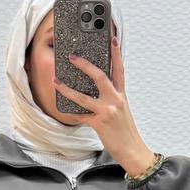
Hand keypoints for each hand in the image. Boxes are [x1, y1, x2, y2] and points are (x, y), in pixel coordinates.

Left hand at [53, 38, 153, 173]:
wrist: (132, 150)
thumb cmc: (125, 130)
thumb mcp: (121, 110)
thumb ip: (111, 98)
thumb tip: (95, 90)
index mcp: (121, 95)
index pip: (119, 69)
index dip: (116, 53)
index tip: (111, 39)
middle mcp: (115, 100)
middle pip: (100, 76)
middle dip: (85, 65)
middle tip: (72, 57)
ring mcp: (107, 111)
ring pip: (83, 97)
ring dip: (67, 89)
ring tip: (56, 81)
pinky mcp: (99, 124)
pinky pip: (80, 116)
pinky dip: (70, 113)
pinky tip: (61, 109)